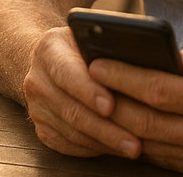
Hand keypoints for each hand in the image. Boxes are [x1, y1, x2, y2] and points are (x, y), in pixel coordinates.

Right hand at [22, 25, 143, 160]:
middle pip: (72, 110)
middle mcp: (37, 79)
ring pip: (73, 132)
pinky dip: (96, 148)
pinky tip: (117, 148)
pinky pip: (70, 145)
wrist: (54, 61)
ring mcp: (37, 108)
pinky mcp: (43, 129)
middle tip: (135, 141)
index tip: (111, 106)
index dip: (88, 91)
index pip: (67, 73)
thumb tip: (146, 56)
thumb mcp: (95, 34)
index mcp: (49, 49)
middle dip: (106, 128)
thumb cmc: (85, 46)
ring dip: (105, 142)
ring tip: (134, 148)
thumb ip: (111, 42)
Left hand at [93, 34, 182, 173]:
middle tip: (80, 81)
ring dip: (112, 123)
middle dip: (108, 100)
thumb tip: (179, 57)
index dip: (123, 77)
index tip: (96, 63)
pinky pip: (152, 154)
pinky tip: (110, 119)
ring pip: (143, 141)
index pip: (158, 90)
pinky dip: (128, 137)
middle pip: (143, 121)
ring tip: (88, 98)